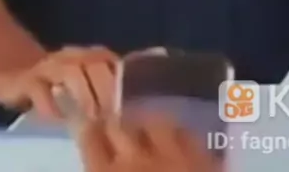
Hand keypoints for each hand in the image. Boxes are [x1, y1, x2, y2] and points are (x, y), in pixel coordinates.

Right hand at [0, 45, 117, 119]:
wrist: (13, 71)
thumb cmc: (56, 82)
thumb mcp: (82, 80)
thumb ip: (102, 86)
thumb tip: (126, 108)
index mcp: (87, 55)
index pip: (111, 61)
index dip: (120, 81)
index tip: (126, 105)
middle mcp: (70, 55)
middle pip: (95, 64)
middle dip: (105, 90)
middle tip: (110, 116)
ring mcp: (48, 65)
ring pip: (70, 72)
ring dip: (84, 95)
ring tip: (90, 118)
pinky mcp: (27, 79)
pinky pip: (39, 89)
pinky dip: (50, 105)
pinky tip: (59, 119)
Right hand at [77, 115, 219, 171]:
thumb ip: (99, 171)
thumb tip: (97, 166)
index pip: (89, 138)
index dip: (86, 129)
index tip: (85, 126)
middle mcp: (136, 160)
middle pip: (119, 124)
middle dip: (113, 125)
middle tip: (111, 130)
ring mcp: (173, 157)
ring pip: (153, 121)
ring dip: (144, 124)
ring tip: (141, 131)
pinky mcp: (203, 161)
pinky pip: (186, 133)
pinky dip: (176, 133)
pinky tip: (174, 139)